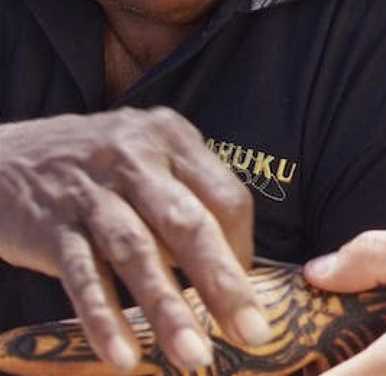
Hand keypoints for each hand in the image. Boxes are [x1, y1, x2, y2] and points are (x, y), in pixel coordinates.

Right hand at [0, 108, 270, 371]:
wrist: (3, 158)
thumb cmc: (99, 167)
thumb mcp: (148, 159)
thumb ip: (189, 199)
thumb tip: (235, 270)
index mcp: (172, 138)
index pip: (226, 197)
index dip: (242, 248)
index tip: (247, 291)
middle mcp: (136, 158)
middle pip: (189, 224)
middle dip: (224, 283)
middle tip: (252, 332)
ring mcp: (91, 192)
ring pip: (138, 253)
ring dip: (169, 309)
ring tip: (194, 355)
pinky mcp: (51, 226)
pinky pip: (83, 277)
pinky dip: (105, 318)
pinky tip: (125, 357)